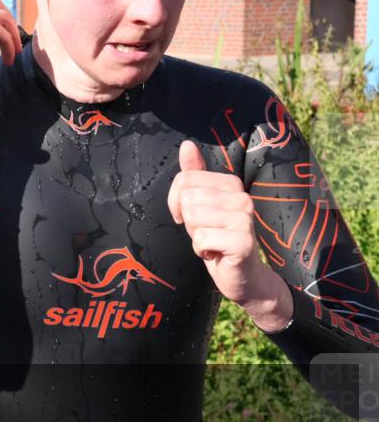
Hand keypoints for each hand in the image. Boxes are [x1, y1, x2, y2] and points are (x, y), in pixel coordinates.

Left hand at [167, 141, 292, 330]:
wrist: (243, 276)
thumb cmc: (218, 238)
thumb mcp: (202, 205)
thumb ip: (195, 175)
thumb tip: (186, 144)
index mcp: (231, 184)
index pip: (184, 179)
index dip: (176, 202)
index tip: (190, 217)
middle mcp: (241, 197)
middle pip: (187, 199)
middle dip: (189, 222)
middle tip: (207, 232)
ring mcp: (245, 218)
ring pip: (193, 217)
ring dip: (196, 236)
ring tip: (213, 242)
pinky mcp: (242, 241)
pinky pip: (201, 239)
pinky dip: (201, 250)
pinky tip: (216, 254)